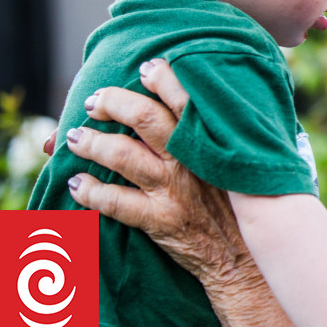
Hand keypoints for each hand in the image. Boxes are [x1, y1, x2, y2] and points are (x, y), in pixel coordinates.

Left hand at [66, 59, 320, 326]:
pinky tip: (78, 184)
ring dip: (93, 142)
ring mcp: (172, 191)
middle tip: (95, 101)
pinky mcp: (157, 221)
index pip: (187, 100)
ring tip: (75, 136)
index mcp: (214, 144)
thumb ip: (237, 136)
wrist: (248, 259)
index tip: (146, 67)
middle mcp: (189, 163)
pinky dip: (91, 192)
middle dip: (113, 103)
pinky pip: (114, 203)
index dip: (163, 78)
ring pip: (122, 155)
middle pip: (144, 119)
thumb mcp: (251, 164)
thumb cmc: (250, 205)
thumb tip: (225, 107)